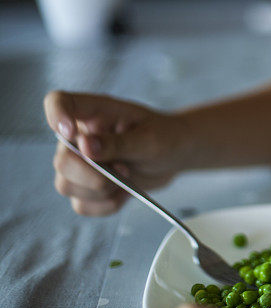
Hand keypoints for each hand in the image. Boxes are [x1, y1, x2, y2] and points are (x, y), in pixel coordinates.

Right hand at [44, 90, 188, 215]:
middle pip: (61, 161)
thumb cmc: (164, 137)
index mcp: (93, 113)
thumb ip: (118, 143)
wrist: (176, 155)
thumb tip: (85, 145)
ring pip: (66, 186)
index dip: (56, 115)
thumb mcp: (149, 138)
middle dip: (92, 174)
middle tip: (123, 169)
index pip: (58, 102)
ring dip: (100, 191)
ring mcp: (80, 163)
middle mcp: (80, 137)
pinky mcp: (87, 187)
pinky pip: (82, 205)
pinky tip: (124, 192)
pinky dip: (105, 204)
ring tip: (127, 178)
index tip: (72, 133)